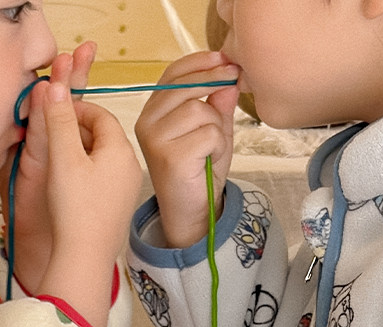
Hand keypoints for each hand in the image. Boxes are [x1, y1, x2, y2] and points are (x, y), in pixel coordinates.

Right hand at [2, 48, 141, 326]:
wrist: (86, 258)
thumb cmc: (75, 207)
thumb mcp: (63, 157)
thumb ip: (59, 119)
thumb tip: (56, 85)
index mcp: (121, 149)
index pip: (100, 114)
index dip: (74, 109)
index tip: (52, 114)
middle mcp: (131, 166)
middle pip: (103, 135)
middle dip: (76, 130)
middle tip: (50, 137)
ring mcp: (128, 189)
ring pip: (103, 157)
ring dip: (80, 152)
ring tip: (57, 163)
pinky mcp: (120, 207)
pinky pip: (104, 178)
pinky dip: (87, 173)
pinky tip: (69, 186)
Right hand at [134, 51, 239, 248]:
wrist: (192, 212)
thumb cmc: (199, 172)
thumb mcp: (213, 132)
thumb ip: (218, 105)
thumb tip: (229, 79)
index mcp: (152, 113)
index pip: (172, 74)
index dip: (199, 62)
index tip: (223, 58)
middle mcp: (147, 123)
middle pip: (186, 87)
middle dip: (216, 84)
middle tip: (236, 81)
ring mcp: (155, 139)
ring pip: (200, 110)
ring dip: (217, 127)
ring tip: (212, 148)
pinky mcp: (169, 156)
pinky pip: (208, 133)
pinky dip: (218, 145)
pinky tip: (209, 160)